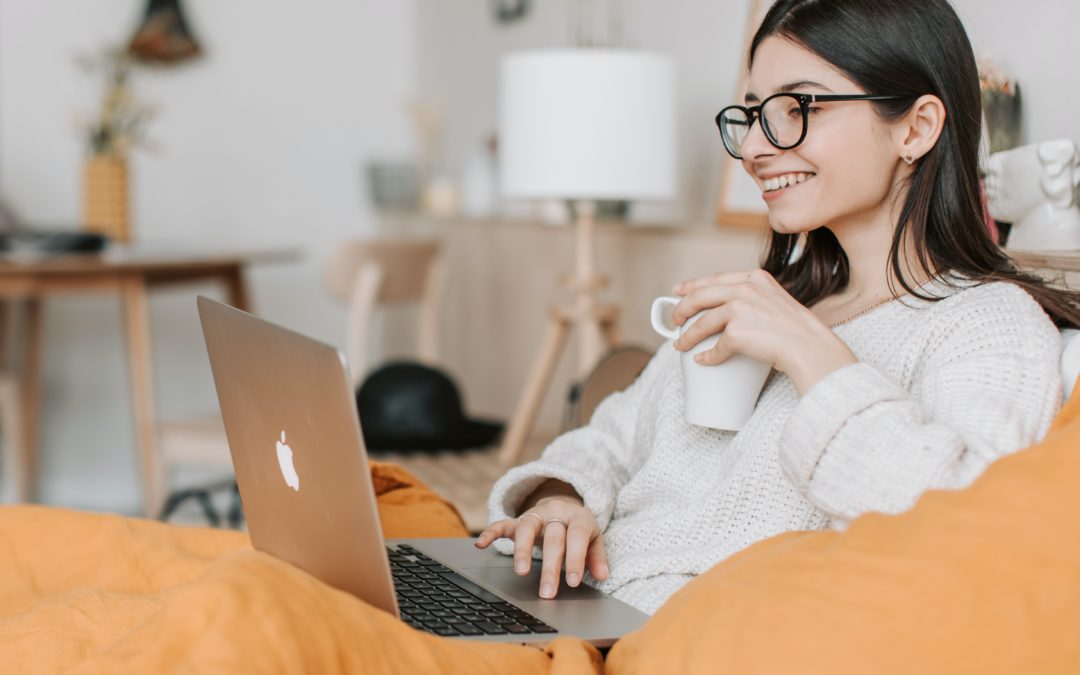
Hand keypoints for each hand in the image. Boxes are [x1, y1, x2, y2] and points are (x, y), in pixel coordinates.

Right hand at [475, 495, 608, 599]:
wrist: (563, 505)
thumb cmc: (578, 528)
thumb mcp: (594, 538)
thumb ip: (597, 556)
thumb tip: (603, 575)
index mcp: (578, 517)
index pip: (577, 537)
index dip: (576, 559)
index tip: (573, 582)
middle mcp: (555, 513)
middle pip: (552, 538)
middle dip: (550, 567)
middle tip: (548, 592)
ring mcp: (535, 515)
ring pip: (527, 528)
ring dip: (523, 550)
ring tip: (521, 572)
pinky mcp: (518, 520)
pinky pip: (502, 523)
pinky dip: (490, 532)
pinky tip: (481, 545)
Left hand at [671, 269, 855, 393]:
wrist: (810, 347)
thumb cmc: (798, 330)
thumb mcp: (776, 300)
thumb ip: (754, 298)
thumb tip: (727, 312)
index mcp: (755, 278)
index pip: (715, 278)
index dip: (692, 285)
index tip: (678, 291)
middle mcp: (745, 288)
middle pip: (700, 296)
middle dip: (681, 309)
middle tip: (674, 320)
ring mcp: (739, 308)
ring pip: (702, 323)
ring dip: (687, 336)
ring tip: (680, 344)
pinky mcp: (736, 332)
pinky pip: (715, 347)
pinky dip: (707, 356)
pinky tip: (703, 360)